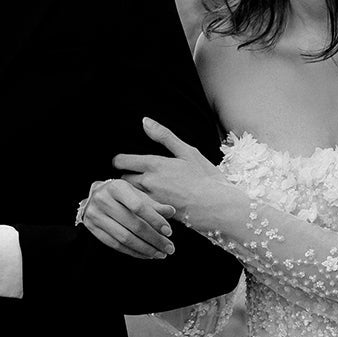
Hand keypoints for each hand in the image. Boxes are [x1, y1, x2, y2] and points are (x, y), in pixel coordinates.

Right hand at [80, 178, 173, 259]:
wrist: (94, 197)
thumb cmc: (121, 195)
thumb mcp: (137, 194)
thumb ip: (153, 204)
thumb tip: (171, 212)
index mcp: (117, 188)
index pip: (139, 207)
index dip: (155, 220)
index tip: (169, 232)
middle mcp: (103, 200)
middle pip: (133, 225)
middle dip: (154, 239)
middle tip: (169, 247)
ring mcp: (96, 216)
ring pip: (125, 238)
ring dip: (146, 249)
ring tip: (161, 253)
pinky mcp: (93, 229)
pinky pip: (116, 245)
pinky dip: (134, 252)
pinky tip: (147, 254)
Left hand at [111, 118, 233, 236]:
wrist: (218, 207)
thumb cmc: (205, 178)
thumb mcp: (187, 151)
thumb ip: (164, 136)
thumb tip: (145, 121)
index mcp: (154, 164)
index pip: (121, 161)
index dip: (119, 161)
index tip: (123, 162)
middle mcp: (148, 183)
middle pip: (123, 179)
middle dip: (126, 177)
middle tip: (134, 177)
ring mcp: (151, 201)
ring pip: (130, 195)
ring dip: (132, 192)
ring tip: (143, 192)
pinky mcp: (155, 215)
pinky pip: (140, 209)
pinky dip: (142, 206)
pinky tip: (151, 206)